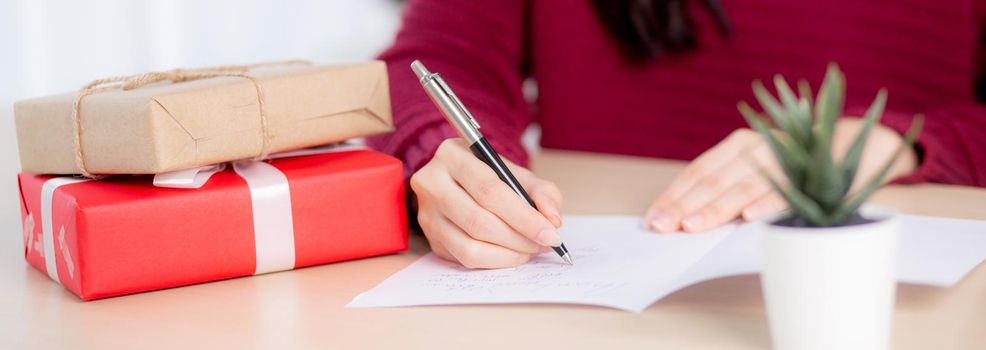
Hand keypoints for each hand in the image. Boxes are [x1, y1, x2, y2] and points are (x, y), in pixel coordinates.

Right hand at [411, 138, 563, 267]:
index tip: (550, 232)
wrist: (461, 182)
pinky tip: (511, 253)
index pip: (490, 191)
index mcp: (452, 156)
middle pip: (478, 221)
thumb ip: (542, 191)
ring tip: (529, 249)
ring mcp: (426, 213)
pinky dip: (495, 261)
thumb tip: (552, 219)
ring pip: (469, 246)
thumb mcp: (518, 174)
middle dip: (518, 238)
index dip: (523, 217)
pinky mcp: (431, 238)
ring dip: (508, 254)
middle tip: (543, 243)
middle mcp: (431, 183)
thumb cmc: (491, 176)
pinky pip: (464, 259)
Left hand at [644, 119, 917, 232]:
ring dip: (718, 208)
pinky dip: (767, 203)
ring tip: (695, 227)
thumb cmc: (791, 166)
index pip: (698, 171)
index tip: (654, 219)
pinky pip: (785, 189)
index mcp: (737, 145)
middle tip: (665, 228)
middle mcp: (756, 146)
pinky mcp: (810, 171)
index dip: (674, 195)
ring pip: (743, 186)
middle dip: (685, 206)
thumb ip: (726, 190)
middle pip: (713, 180)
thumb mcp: (754, 170)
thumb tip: (685, 221)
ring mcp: (782, 157)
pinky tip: (749, 218)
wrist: (849, 145)